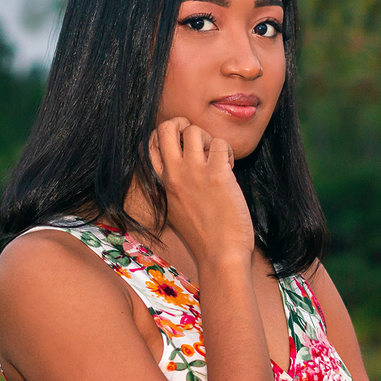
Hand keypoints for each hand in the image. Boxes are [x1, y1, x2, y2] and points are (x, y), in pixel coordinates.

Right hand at [148, 118, 253, 264]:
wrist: (220, 256)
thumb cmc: (204, 238)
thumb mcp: (177, 210)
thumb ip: (176, 188)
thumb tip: (184, 168)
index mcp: (163, 183)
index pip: (150, 144)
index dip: (167, 137)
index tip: (184, 148)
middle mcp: (174, 174)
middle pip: (166, 126)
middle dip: (184, 124)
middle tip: (200, 141)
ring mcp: (194, 173)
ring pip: (195, 130)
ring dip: (210, 139)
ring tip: (218, 159)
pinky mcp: (217, 175)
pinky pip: (221, 144)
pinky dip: (228, 152)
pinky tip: (230, 169)